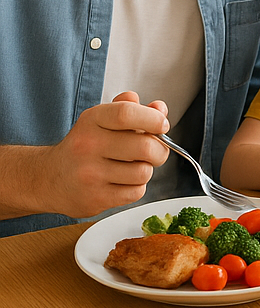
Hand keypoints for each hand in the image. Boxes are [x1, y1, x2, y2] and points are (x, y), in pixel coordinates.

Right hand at [43, 91, 170, 217]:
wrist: (48, 179)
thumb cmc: (84, 146)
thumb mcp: (101, 120)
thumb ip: (132, 109)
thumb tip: (160, 109)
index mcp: (92, 120)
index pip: (127, 113)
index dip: (154, 118)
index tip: (162, 125)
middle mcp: (88, 146)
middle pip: (145, 146)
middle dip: (159, 149)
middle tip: (154, 151)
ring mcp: (90, 174)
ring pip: (144, 172)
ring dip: (146, 170)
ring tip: (132, 167)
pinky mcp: (95, 198)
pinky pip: (136, 192)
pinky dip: (136, 187)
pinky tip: (122, 181)